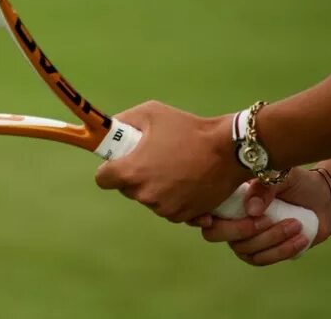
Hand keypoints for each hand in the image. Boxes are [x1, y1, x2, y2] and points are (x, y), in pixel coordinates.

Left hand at [94, 101, 247, 221]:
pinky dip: (174, 198)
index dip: (109, 169)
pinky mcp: (182, 216)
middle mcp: (144, 194)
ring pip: (149, 198)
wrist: (227, 150)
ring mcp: (164, 208)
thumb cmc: (188, 129)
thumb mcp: (151, 113)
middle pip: (126, 189)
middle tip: (153, 159)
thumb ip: (124, 121)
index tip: (118, 163)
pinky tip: (186, 180)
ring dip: (155, 187)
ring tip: (174, 167)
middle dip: (135, 176)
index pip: (103, 179)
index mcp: (132, 171)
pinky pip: (168, 208)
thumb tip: (109, 128)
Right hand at [190, 167, 330, 265]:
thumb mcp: (280, 174)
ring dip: (271, 239)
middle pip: (215, 234)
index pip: (200, 208)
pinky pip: (263, 259)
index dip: (197, 216)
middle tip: (268, 219)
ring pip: (244, 249)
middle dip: (239, 230)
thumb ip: (264, 185)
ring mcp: (244, 238)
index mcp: (226, 196)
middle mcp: (229, 218)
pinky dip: (282, 251)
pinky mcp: (262, 252)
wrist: (320, 197)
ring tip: (296, 224)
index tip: (209, 218)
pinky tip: (300, 239)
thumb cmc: (293, 181)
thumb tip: (252, 209)